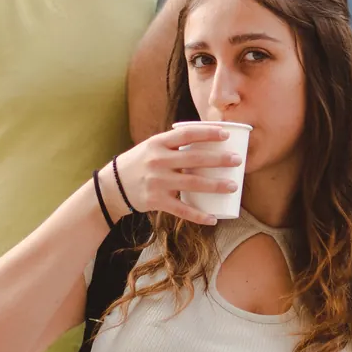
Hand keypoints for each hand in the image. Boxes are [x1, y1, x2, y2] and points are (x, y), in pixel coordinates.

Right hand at [109, 126, 244, 226]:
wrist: (113, 186)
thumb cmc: (140, 163)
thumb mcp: (152, 147)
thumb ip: (174, 144)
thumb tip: (207, 139)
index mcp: (158, 143)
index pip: (186, 134)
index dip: (207, 133)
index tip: (226, 134)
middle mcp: (158, 161)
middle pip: (194, 159)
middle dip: (219, 159)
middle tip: (238, 160)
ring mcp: (157, 182)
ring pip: (193, 184)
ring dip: (215, 185)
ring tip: (233, 186)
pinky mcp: (156, 201)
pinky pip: (182, 209)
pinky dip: (199, 215)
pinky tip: (213, 218)